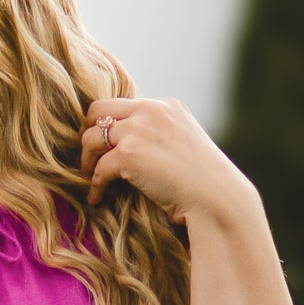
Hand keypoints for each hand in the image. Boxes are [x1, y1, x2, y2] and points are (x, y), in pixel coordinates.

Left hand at [82, 97, 257, 231]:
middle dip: (89, 133)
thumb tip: (142, 151)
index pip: (124, 105)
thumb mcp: (186, 145)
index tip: (106, 146)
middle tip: (90, 157)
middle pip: (98, 110)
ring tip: (91, 178)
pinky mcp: (128, 154)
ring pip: (92, 138)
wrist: (216, 198)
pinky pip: (98, 169)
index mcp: (166, 106)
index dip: (111, 125)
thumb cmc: (206, 183)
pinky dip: (95, 186)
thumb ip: (163, 137)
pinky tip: (97, 198)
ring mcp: (138, 130)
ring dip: (87, 160)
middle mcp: (151, 111)